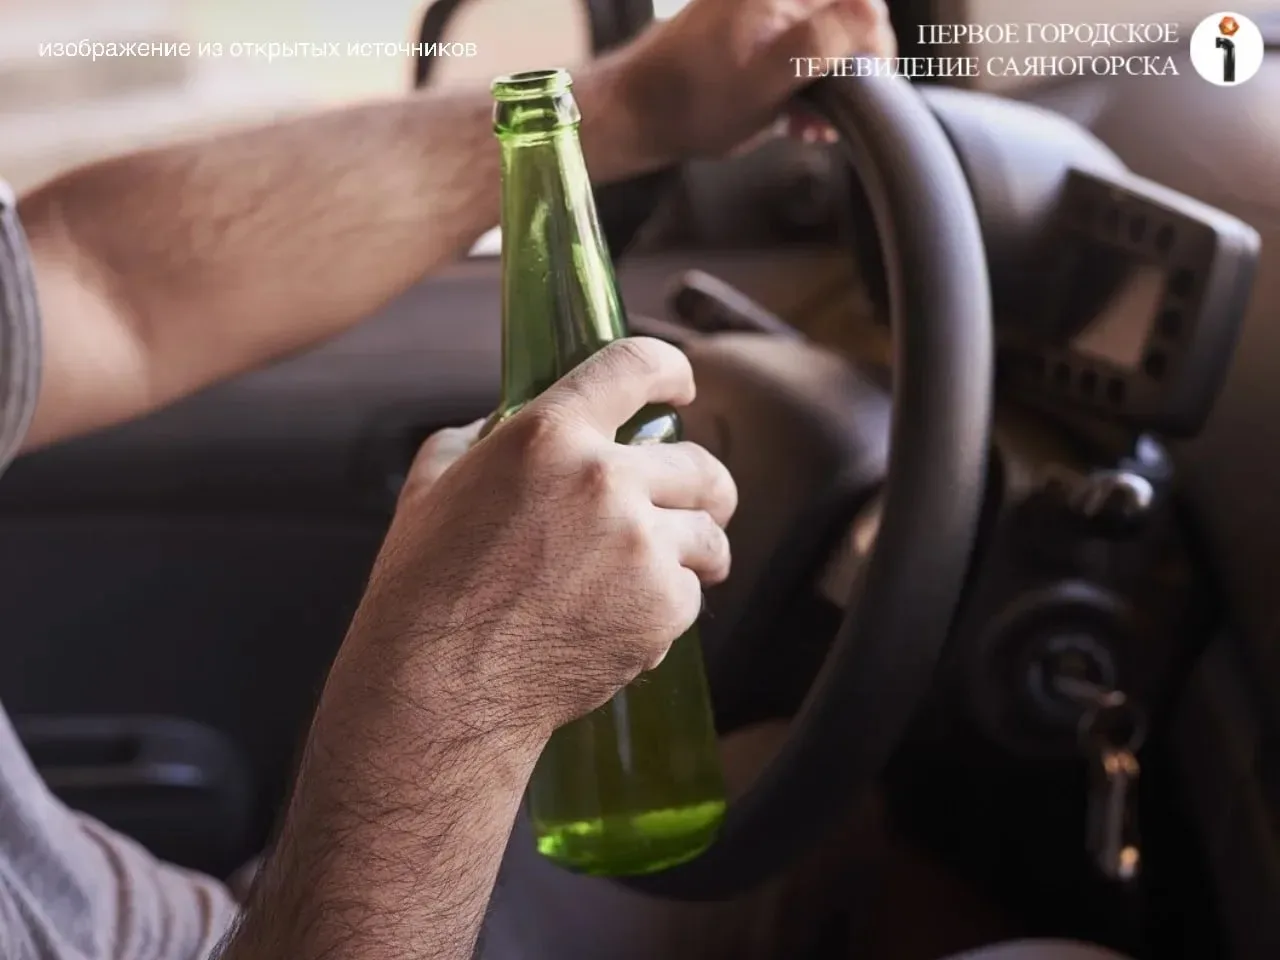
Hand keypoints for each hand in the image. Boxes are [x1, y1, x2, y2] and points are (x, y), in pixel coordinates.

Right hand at [345, 337, 737, 739]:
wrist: (442, 686)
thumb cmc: (425, 587)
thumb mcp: (432, 485)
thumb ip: (479, 438)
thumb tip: (502, 424)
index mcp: (547, 435)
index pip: (635, 365)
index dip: (670, 371)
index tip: (681, 386)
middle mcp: (604, 480)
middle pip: (699, 463)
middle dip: (703, 484)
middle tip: (697, 502)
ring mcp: (639, 545)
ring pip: (710, 533)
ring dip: (697, 549)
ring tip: (674, 568)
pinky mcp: (661, 605)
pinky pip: (691, 592)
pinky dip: (668, 606)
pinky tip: (627, 621)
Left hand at [619, 0, 896, 162]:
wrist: (635, 112)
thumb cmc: (694, 103)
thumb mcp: (767, 80)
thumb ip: (821, 43)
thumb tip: (874, 14)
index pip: (860, 2)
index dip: (875, 46)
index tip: (871, 87)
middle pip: (842, 20)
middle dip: (848, 71)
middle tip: (836, 115)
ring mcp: (758, 11)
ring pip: (820, 41)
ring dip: (826, 85)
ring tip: (812, 125)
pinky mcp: (747, 32)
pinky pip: (792, 50)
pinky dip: (800, 84)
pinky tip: (796, 120)